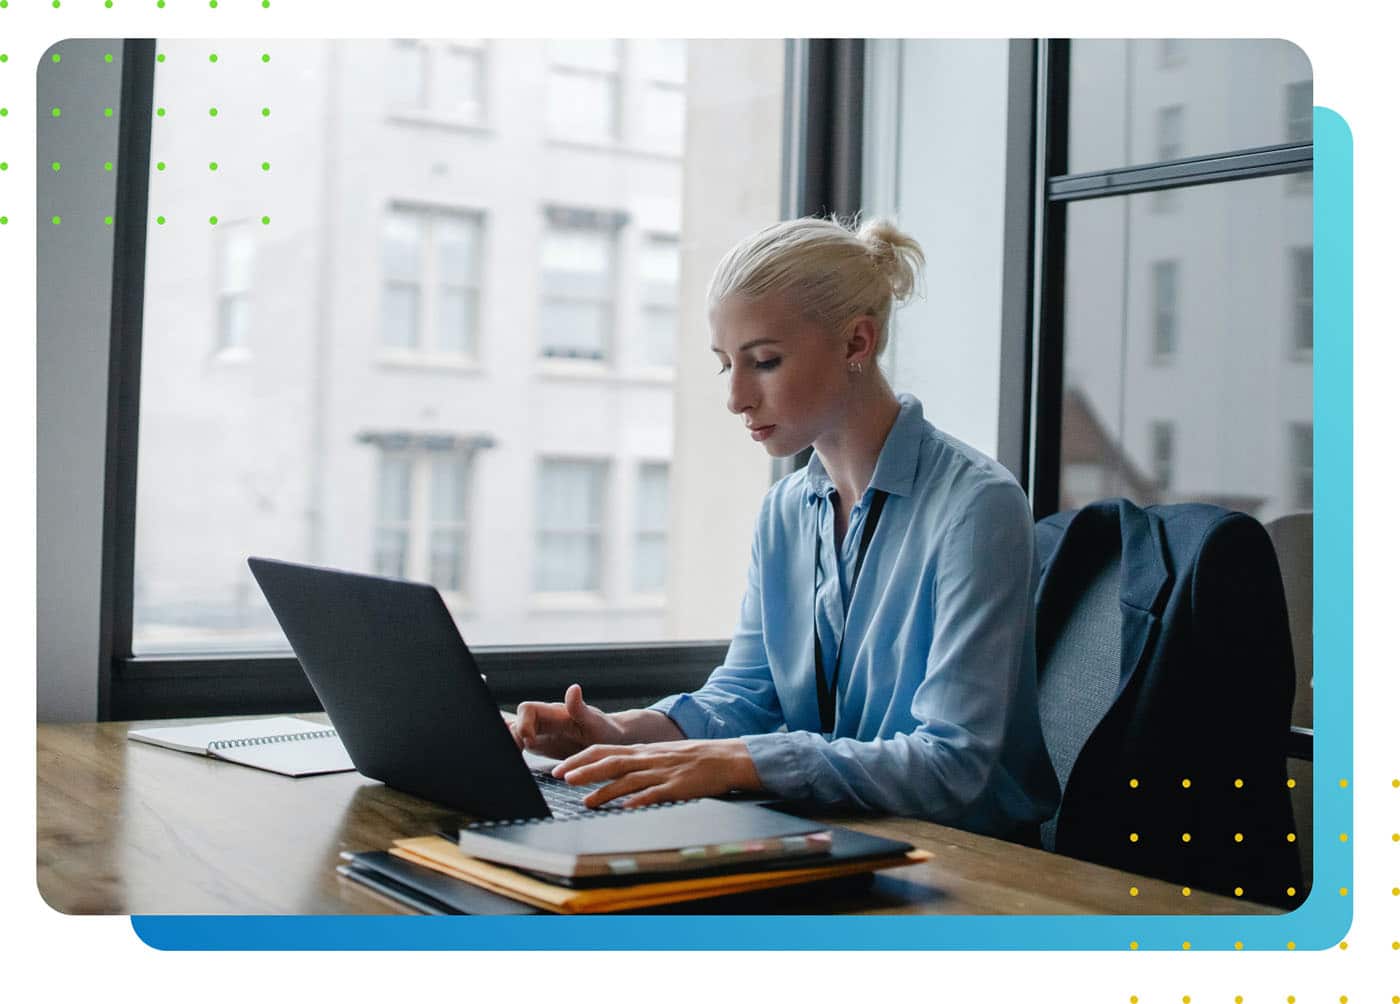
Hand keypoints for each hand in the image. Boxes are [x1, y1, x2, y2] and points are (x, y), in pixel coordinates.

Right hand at [511, 684, 625, 758]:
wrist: (611, 741)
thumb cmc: (605, 730)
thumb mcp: (595, 722)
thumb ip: (580, 708)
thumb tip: (573, 688)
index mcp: (555, 713)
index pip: (527, 709)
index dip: (522, 723)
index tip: (531, 741)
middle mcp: (544, 721)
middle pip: (515, 722)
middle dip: (512, 737)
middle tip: (519, 755)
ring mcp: (540, 733)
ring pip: (515, 733)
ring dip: (511, 744)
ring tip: (515, 761)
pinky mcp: (540, 746)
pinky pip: (520, 744)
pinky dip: (514, 750)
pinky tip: (515, 762)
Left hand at [551, 738, 761, 808]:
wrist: (727, 758)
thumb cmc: (695, 758)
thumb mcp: (662, 754)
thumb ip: (639, 762)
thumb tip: (613, 772)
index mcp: (643, 751)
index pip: (604, 751)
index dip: (580, 759)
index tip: (560, 769)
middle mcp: (648, 759)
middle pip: (610, 762)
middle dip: (584, 771)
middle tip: (561, 778)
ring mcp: (662, 772)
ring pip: (628, 780)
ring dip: (605, 790)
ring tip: (586, 802)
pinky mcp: (677, 787)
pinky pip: (655, 793)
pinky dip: (639, 800)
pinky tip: (626, 807)